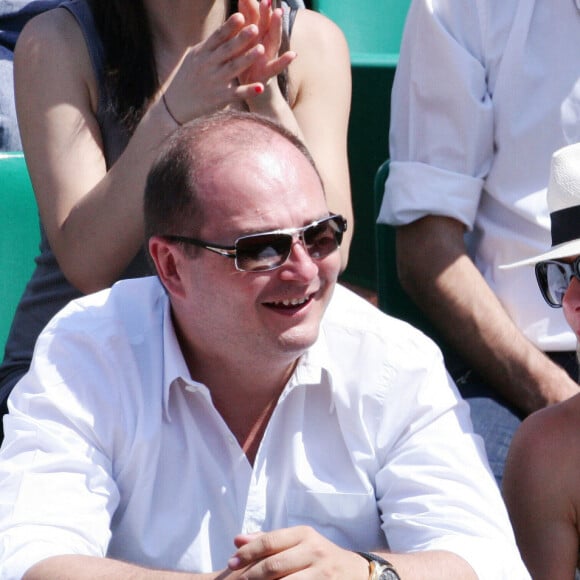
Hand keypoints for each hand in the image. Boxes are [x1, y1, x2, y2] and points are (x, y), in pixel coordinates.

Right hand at [162, 13, 265, 122]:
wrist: (174, 106)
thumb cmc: (186, 78)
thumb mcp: (194, 58)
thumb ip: (209, 45)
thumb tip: (225, 27)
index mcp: (202, 53)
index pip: (217, 37)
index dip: (229, 26)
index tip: (241, 16)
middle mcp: (208, 65)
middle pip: (227, 50)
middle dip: (241, 39)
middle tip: (255, 28)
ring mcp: (214, 82)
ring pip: (233, 68)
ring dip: (247, 58)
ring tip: (262, 49)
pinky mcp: (219, 98)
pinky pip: (236, 94)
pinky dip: (248, 91)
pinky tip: (260, 87)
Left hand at [226, 526, 367, 578]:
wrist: (357, 573)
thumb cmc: (318, 556)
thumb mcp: (298, 542)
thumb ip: (268, 541)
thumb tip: (237, 540)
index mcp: (304, 534)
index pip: (270, 541)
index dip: (248, 553)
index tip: (230, 563)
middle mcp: (314, 550)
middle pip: (275, 564)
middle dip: (251, 575)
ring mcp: (322, 572)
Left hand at [236, 0, 295, 89]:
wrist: (253, 90)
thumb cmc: (248, 63)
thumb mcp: (245, 42)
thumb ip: (246, 21)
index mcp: (256, 36)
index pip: (256, 17)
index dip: (254, 5)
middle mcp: (264, 44)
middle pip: (266, 24)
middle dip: (265, 8)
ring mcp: (268, 57)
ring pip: (273, 40)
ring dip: (276, 26)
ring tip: (278, 12)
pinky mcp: (268, 73)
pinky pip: (277, 67)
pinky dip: (285, 61)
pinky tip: (293, 54)